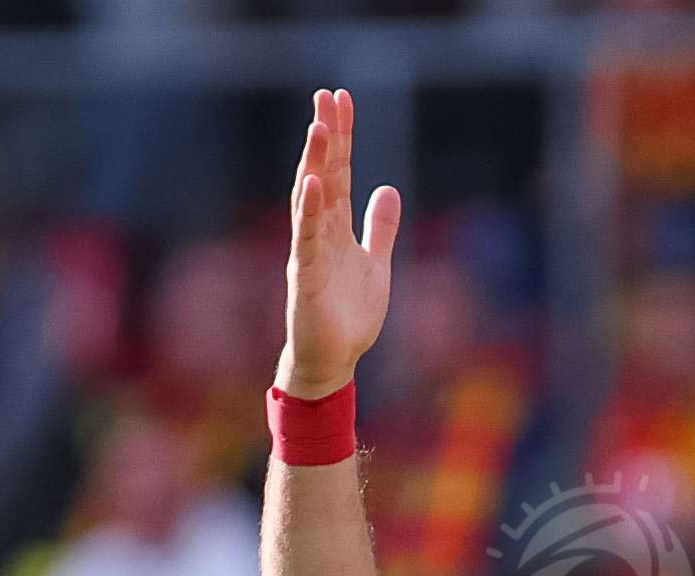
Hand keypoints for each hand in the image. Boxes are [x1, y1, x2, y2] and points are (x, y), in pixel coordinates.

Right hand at [281, 87, 400, 400]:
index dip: (342, 136)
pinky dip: (309, 212)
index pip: (339, 171)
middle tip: (326, 97)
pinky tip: (312, 184)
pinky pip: (306, 240)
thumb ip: (380, 228)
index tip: (341, 99)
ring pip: (310, 199)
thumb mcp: (376, 264)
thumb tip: (389, 189)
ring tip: (319, 127)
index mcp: (336, 226)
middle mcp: (319, 231)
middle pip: (322, 174)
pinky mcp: (305, 278)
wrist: (333, 359)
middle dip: (326, 136)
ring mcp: (309, 252)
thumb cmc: (348, 315)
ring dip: (314, 163)